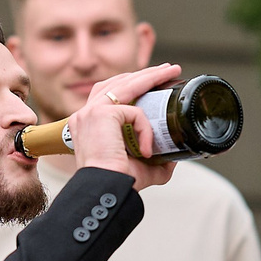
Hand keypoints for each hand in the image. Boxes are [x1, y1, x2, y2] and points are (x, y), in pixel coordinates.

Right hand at [67, 63, 179, 193]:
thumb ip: (156, 161)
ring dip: (149, 76)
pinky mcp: (101, 114)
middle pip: (116, 81)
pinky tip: (147, 147)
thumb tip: (175, 157)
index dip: (130, 84)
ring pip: (125, 84)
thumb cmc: (118, 182)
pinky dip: (146, 128)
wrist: (105, 189)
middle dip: (144, 74)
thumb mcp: (142, 169)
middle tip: (168, 70)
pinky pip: (134, 112)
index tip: (152, 84)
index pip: (108, 93)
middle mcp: (85, 115)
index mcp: (88, 125)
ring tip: (170, 71)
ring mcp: (91, 112)